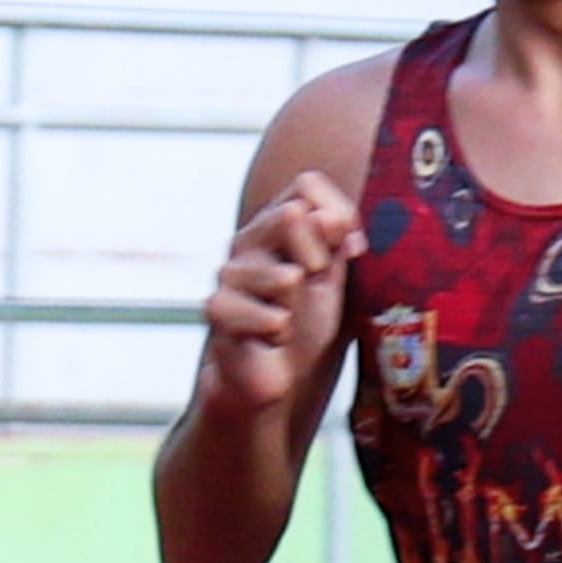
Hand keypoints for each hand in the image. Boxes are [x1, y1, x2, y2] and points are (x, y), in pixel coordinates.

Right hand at [202, 169, 356, 413]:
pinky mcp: (217, 308)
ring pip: (282, 273)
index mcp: (280, 226)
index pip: (306, 186)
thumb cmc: (307, 325)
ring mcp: (230, 273)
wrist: (277, 376)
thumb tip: (334, 219)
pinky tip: (274, 337)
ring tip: (290, 319)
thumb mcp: (334, 281)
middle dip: (319, 258)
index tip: (344, 248)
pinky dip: (277, 329)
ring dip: (298, 304)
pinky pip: (263, 312)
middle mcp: (250, 240)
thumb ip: (336, 245)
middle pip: (291, 215)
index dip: (335, 213)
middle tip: (314, 284)